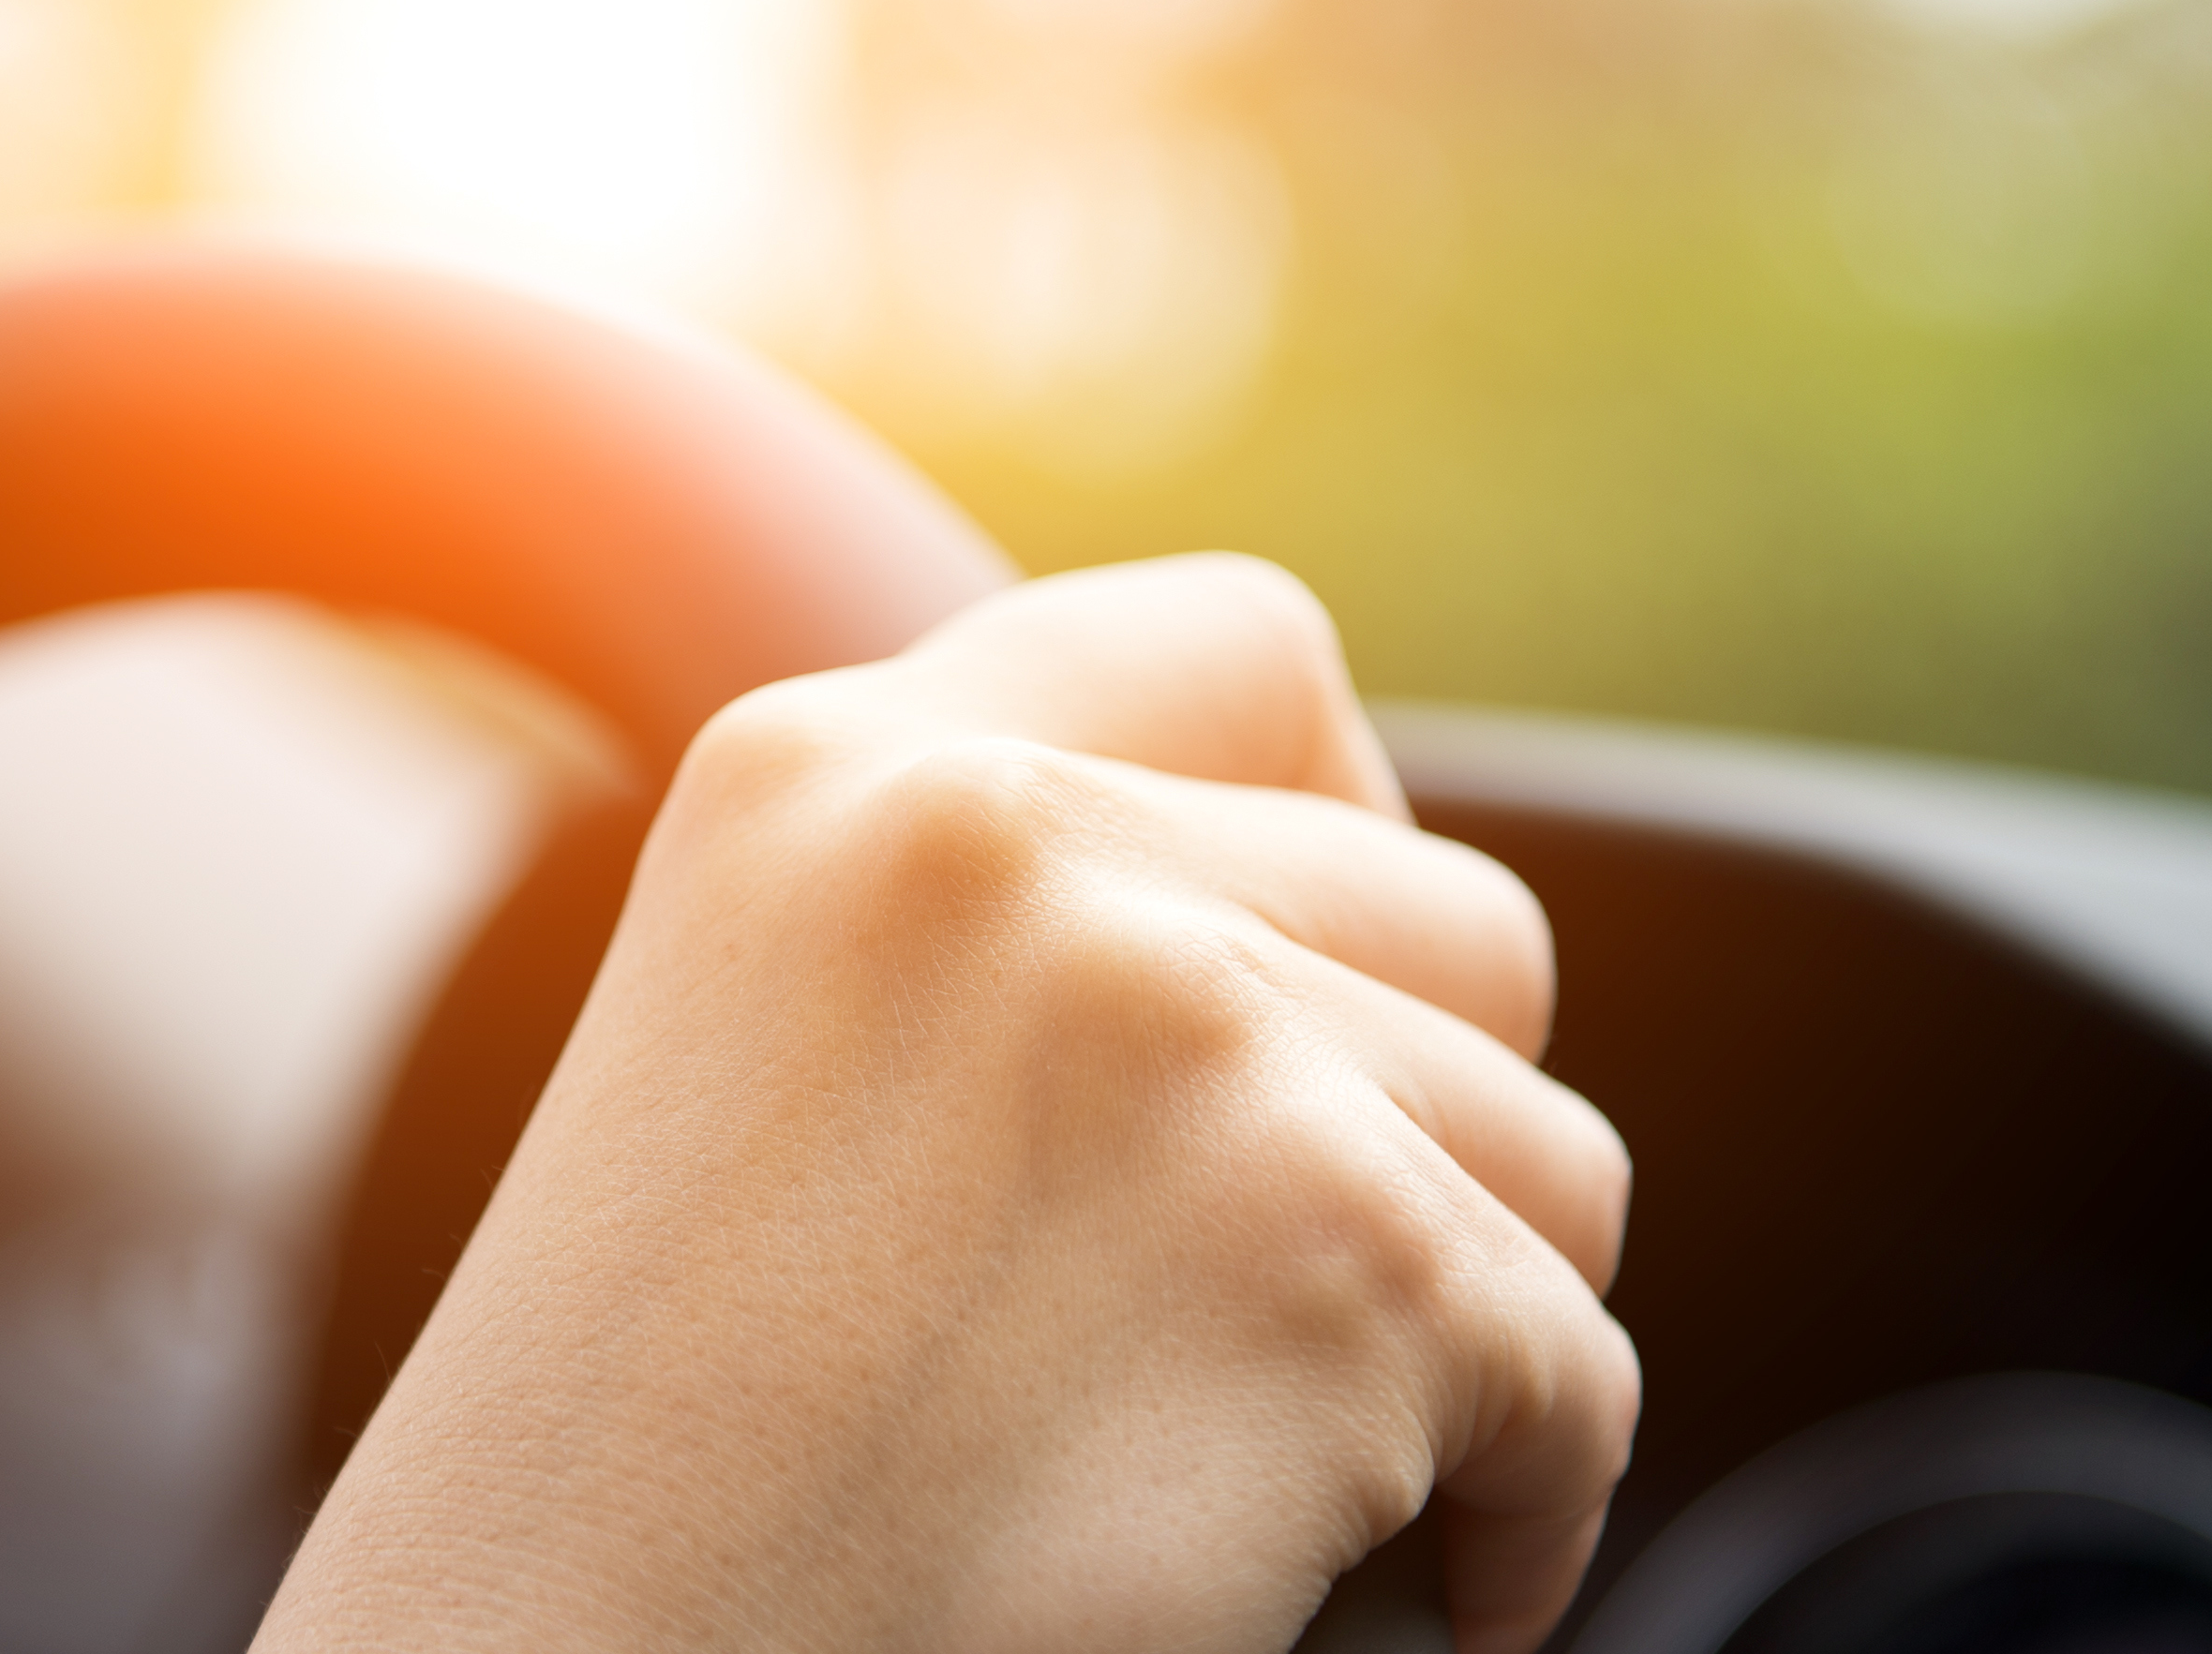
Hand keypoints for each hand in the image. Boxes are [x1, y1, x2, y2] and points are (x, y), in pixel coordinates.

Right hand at [266, 556, 1635, 1653]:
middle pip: (1459, 926)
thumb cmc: (632, 1501)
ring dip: (1463, 1346)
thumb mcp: (750, 1076)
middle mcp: (1006, 839)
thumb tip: (1327, 942)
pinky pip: (1578, 1382)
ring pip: (1546, 1157)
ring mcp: (1183, 1027)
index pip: (1250, 652)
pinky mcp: (1336, 1253)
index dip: (1356, 832)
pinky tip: (1342, 1595)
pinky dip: (1513, 1525)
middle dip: (1424, 1145)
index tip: (1331, 1013)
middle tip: (1271, 1326)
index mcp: (832, 775)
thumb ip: (995, 944)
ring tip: (1262, 1477)